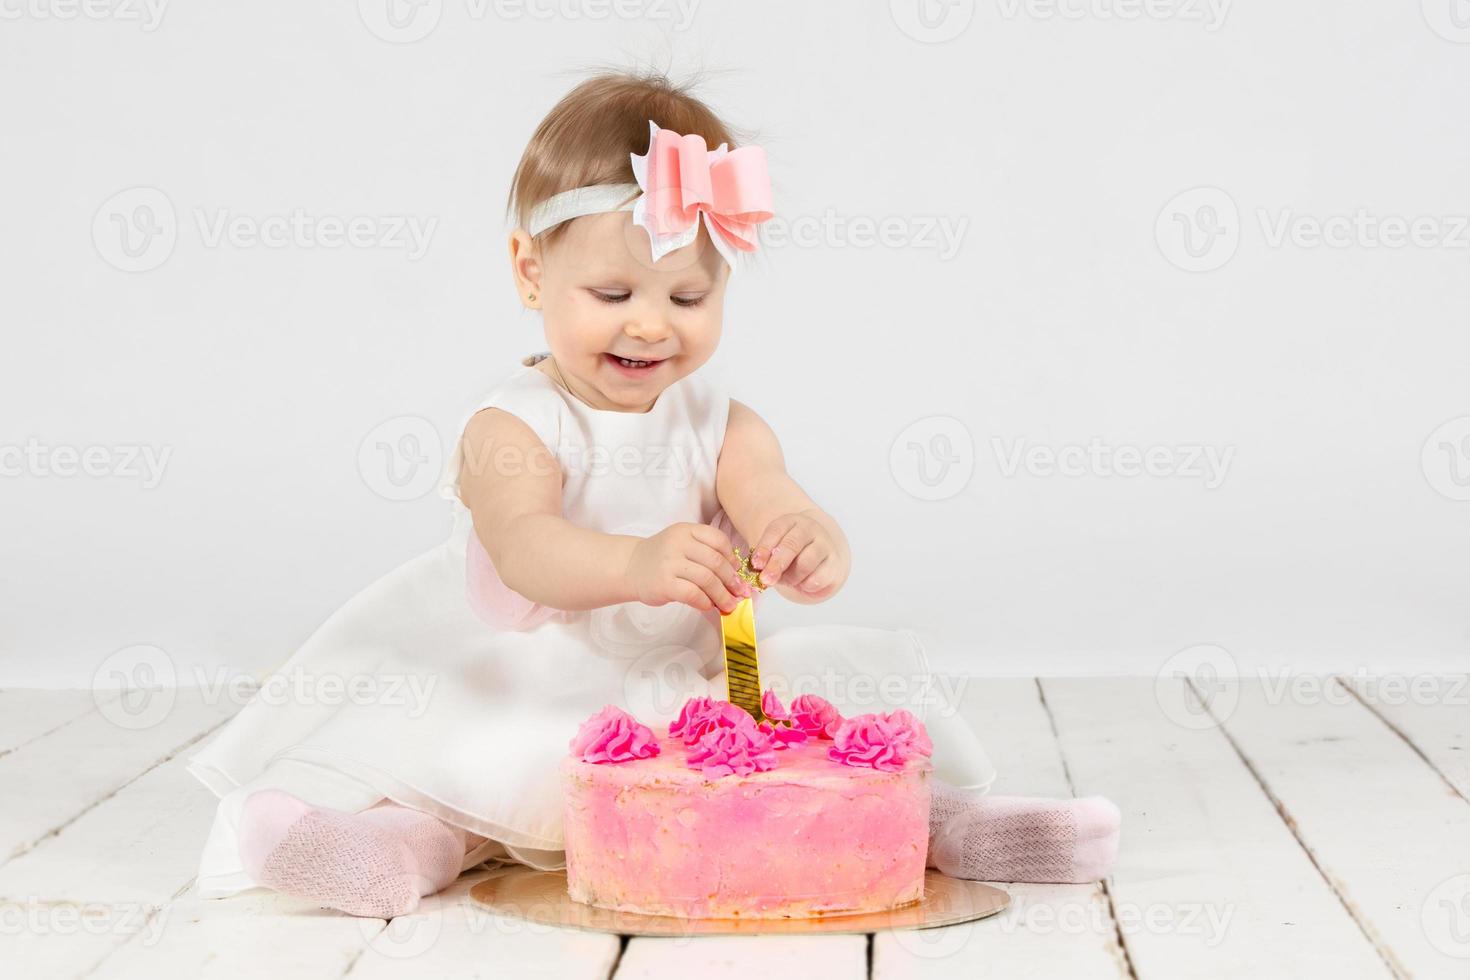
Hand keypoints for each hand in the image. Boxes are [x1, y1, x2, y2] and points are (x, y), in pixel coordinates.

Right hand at [626, 522, 752, 614]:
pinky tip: (708, 606)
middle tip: (739, 592)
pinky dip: (705, 602)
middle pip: (715, 562)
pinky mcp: (664, 584)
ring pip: (706, 579)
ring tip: (729, 604)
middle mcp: (678, 543)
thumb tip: (735, 577)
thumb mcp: (682, 544)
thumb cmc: (662, 558)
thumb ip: (705, 554)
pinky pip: (692, 594)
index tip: (736, 572)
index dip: (732, 558)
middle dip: (731, 580)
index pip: (718, 540)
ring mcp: (669, 563)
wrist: (630, 567)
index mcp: (686, 530)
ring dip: (722, 595)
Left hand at [750, 509, 849, 599]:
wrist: (819, 557)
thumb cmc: (791, 554)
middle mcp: (809, 529)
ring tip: (788, 580)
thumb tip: (759, 574)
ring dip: (792, 578)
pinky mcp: (834, 563)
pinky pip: (817, 579)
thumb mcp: (775, 551)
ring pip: (805, 564)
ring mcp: (824, 544)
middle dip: (776, 565)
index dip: (764, 548)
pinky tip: (803, 582)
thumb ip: (765, 560)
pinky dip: (805, 585)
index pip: (776, 530)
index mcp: (790, 521)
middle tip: (766, 580)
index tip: (756, 565)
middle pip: (792, 545)